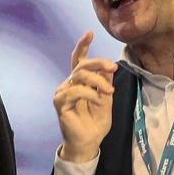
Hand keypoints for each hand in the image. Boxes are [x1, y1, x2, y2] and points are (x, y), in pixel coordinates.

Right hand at [53, 31, 117, 162]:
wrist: (88, 142)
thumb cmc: (95, 122)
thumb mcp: (106, 99)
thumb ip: (105, 83)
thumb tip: (108, 68)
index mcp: (79, 81)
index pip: (78, 60)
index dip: (83, 45)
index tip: (90, 32)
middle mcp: (69, 83)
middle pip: (81, 65)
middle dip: (98, 63)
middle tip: (113, 68)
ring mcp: (63, 92)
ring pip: (79, 76)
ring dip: (98, 81)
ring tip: (109, 92)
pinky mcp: (60, 103)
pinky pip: (74, 90)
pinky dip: (90, 93)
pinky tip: (98, 100)